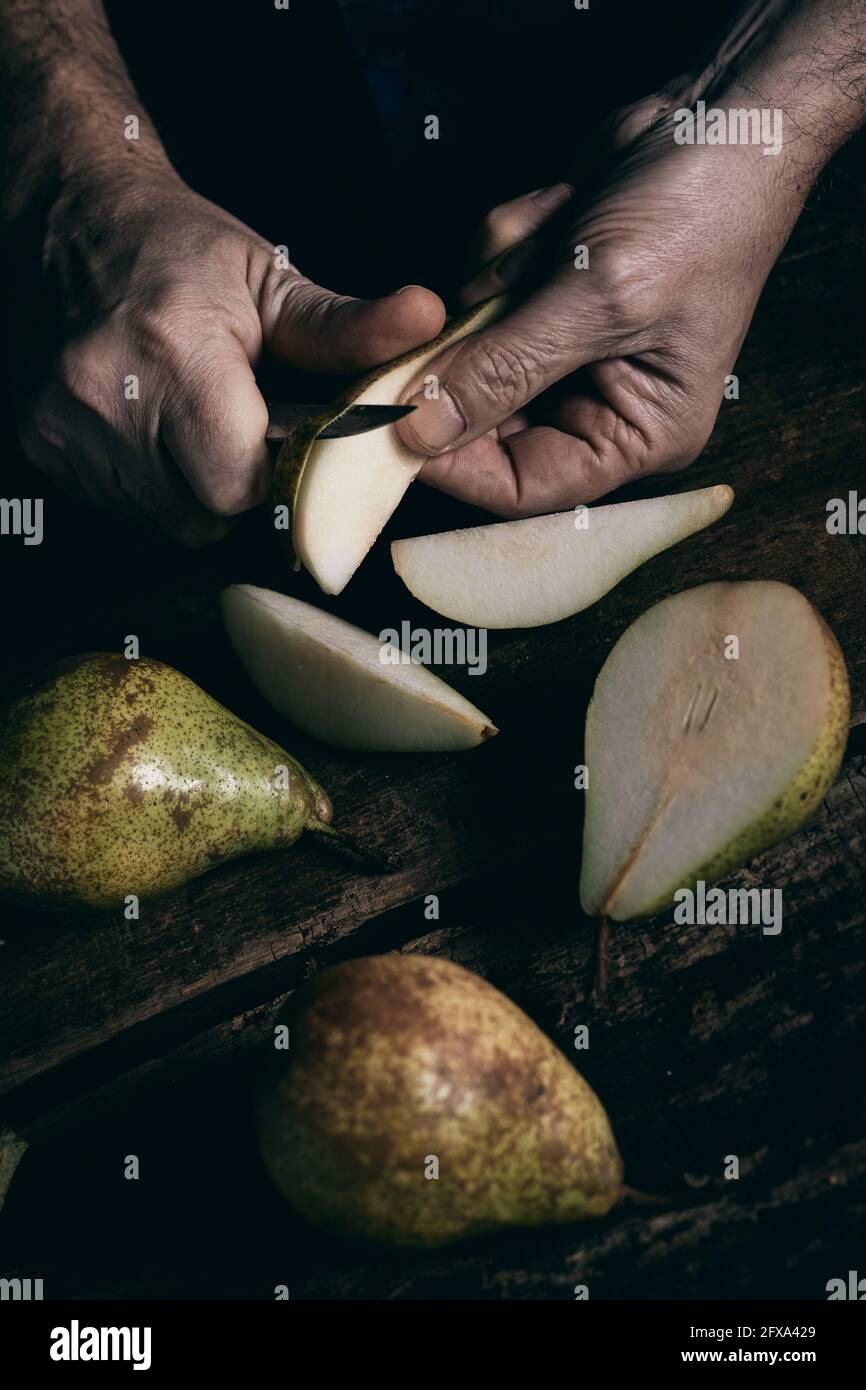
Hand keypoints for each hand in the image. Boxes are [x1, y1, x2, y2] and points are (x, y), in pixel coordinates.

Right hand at [14, 168, 444, 542]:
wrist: (71, 218)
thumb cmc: (177, 250)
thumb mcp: (269, 278)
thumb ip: (345, 326)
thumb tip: (427, 323)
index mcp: (174, 354)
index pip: (243, 482)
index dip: (278, 476)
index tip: (287, 442)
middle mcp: (106, 396)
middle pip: (204, 512)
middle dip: (239, 487)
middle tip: (244, 431)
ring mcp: (66, 427)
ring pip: (164, 519)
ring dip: (194, 491)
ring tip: (196, 424)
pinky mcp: (42, 443)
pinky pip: (123, 505)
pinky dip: (151, 485)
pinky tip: (154, 430)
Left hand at [396, 93, 807, 515]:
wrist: (723, 113)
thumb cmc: (698, 217)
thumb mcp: (601, 299)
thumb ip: (504, 368)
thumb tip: (420, 429)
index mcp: (636, 434)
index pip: (524, 485)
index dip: (453, 462)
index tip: (392, 423)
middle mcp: (598, 403)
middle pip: (484, 421)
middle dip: (467, 356)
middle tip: (435, 320)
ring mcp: (564, 348)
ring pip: (472, 347)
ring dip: (496, 284)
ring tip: (554, 237)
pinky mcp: (540, 296)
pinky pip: (481, 289)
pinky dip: (506, 245)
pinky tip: (559, 210)